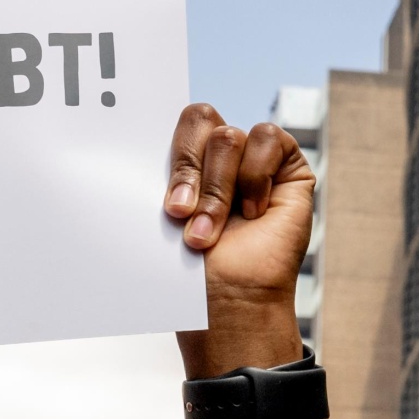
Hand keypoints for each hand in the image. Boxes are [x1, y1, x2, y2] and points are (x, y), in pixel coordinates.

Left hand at [162, 105, 315, 368]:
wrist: (226, 301)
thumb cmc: (192, 271)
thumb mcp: (163, 217)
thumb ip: (161, 176)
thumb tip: (131, 139)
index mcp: (185, 159)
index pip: (170, 122)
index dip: (166, 143)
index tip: (156, 179)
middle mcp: (218, 154)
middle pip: (199, 117)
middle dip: (186, 167)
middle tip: (178, 212)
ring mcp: (252, 158)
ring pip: (227, 137)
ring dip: (217, 190)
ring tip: (209, 231)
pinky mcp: (287, 165)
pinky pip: (267, 138)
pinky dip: (255, 177)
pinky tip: (253, 212)